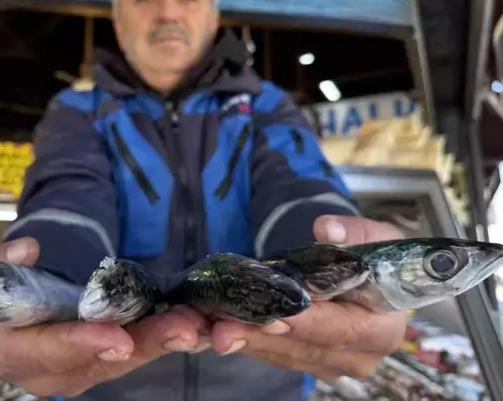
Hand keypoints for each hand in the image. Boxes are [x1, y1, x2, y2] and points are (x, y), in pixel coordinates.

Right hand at [0, 238, 209, 396]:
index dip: (81, 343)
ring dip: (162, 341)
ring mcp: (78, 370)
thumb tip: (28, 250)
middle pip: (98, 363)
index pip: (46, 351)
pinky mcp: (101, 360)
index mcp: (9, 351)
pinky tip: (193, 324)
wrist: (5, 312)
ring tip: (195, 324)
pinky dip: (162, 338)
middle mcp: (47, 371)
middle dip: (142, 345)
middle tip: (181, 329)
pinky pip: (133, 352)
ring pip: (124, 360)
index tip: (116, 338)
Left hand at [209, 215, 408, 379]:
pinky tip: (220, 329)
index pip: (339, 329)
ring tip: (213, 327)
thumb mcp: (374, 236)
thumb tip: (326, 229)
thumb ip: (352, 232)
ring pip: (283, 354)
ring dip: (247, 339)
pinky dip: (248, 340)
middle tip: (223, 327)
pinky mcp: (309, 362)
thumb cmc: (375, 258)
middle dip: (261, 335)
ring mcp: (331, 364)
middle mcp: (358, 357)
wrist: (373, 280)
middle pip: (304, 346)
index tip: (270, 315)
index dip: (303, 322)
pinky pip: (275, 354)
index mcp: (381, 330)